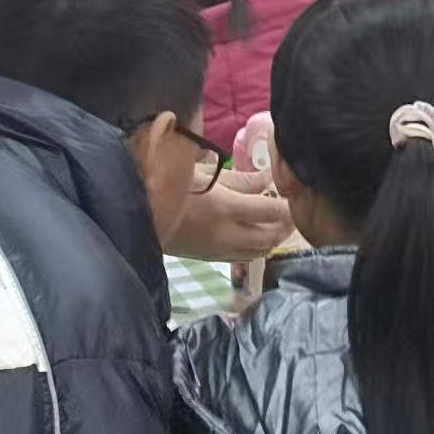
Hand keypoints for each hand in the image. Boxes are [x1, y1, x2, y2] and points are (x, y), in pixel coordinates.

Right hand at [167, 175, 293, 261]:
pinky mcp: (211, 259)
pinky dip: (257, 249)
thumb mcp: (204, 174)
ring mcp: (219, 250)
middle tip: (291, 212)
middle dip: (285, 226)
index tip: (294, 198)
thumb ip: (240, 179)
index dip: (287, 207)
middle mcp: (227, 234)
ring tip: (278, 225)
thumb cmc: (169, 185)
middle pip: (270, 236)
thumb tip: (267, 180)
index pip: (271, 212)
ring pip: (260, 251)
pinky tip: (258, 238)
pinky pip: (244, 258)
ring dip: (273, 239)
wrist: (138, 214)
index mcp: (227, 208)